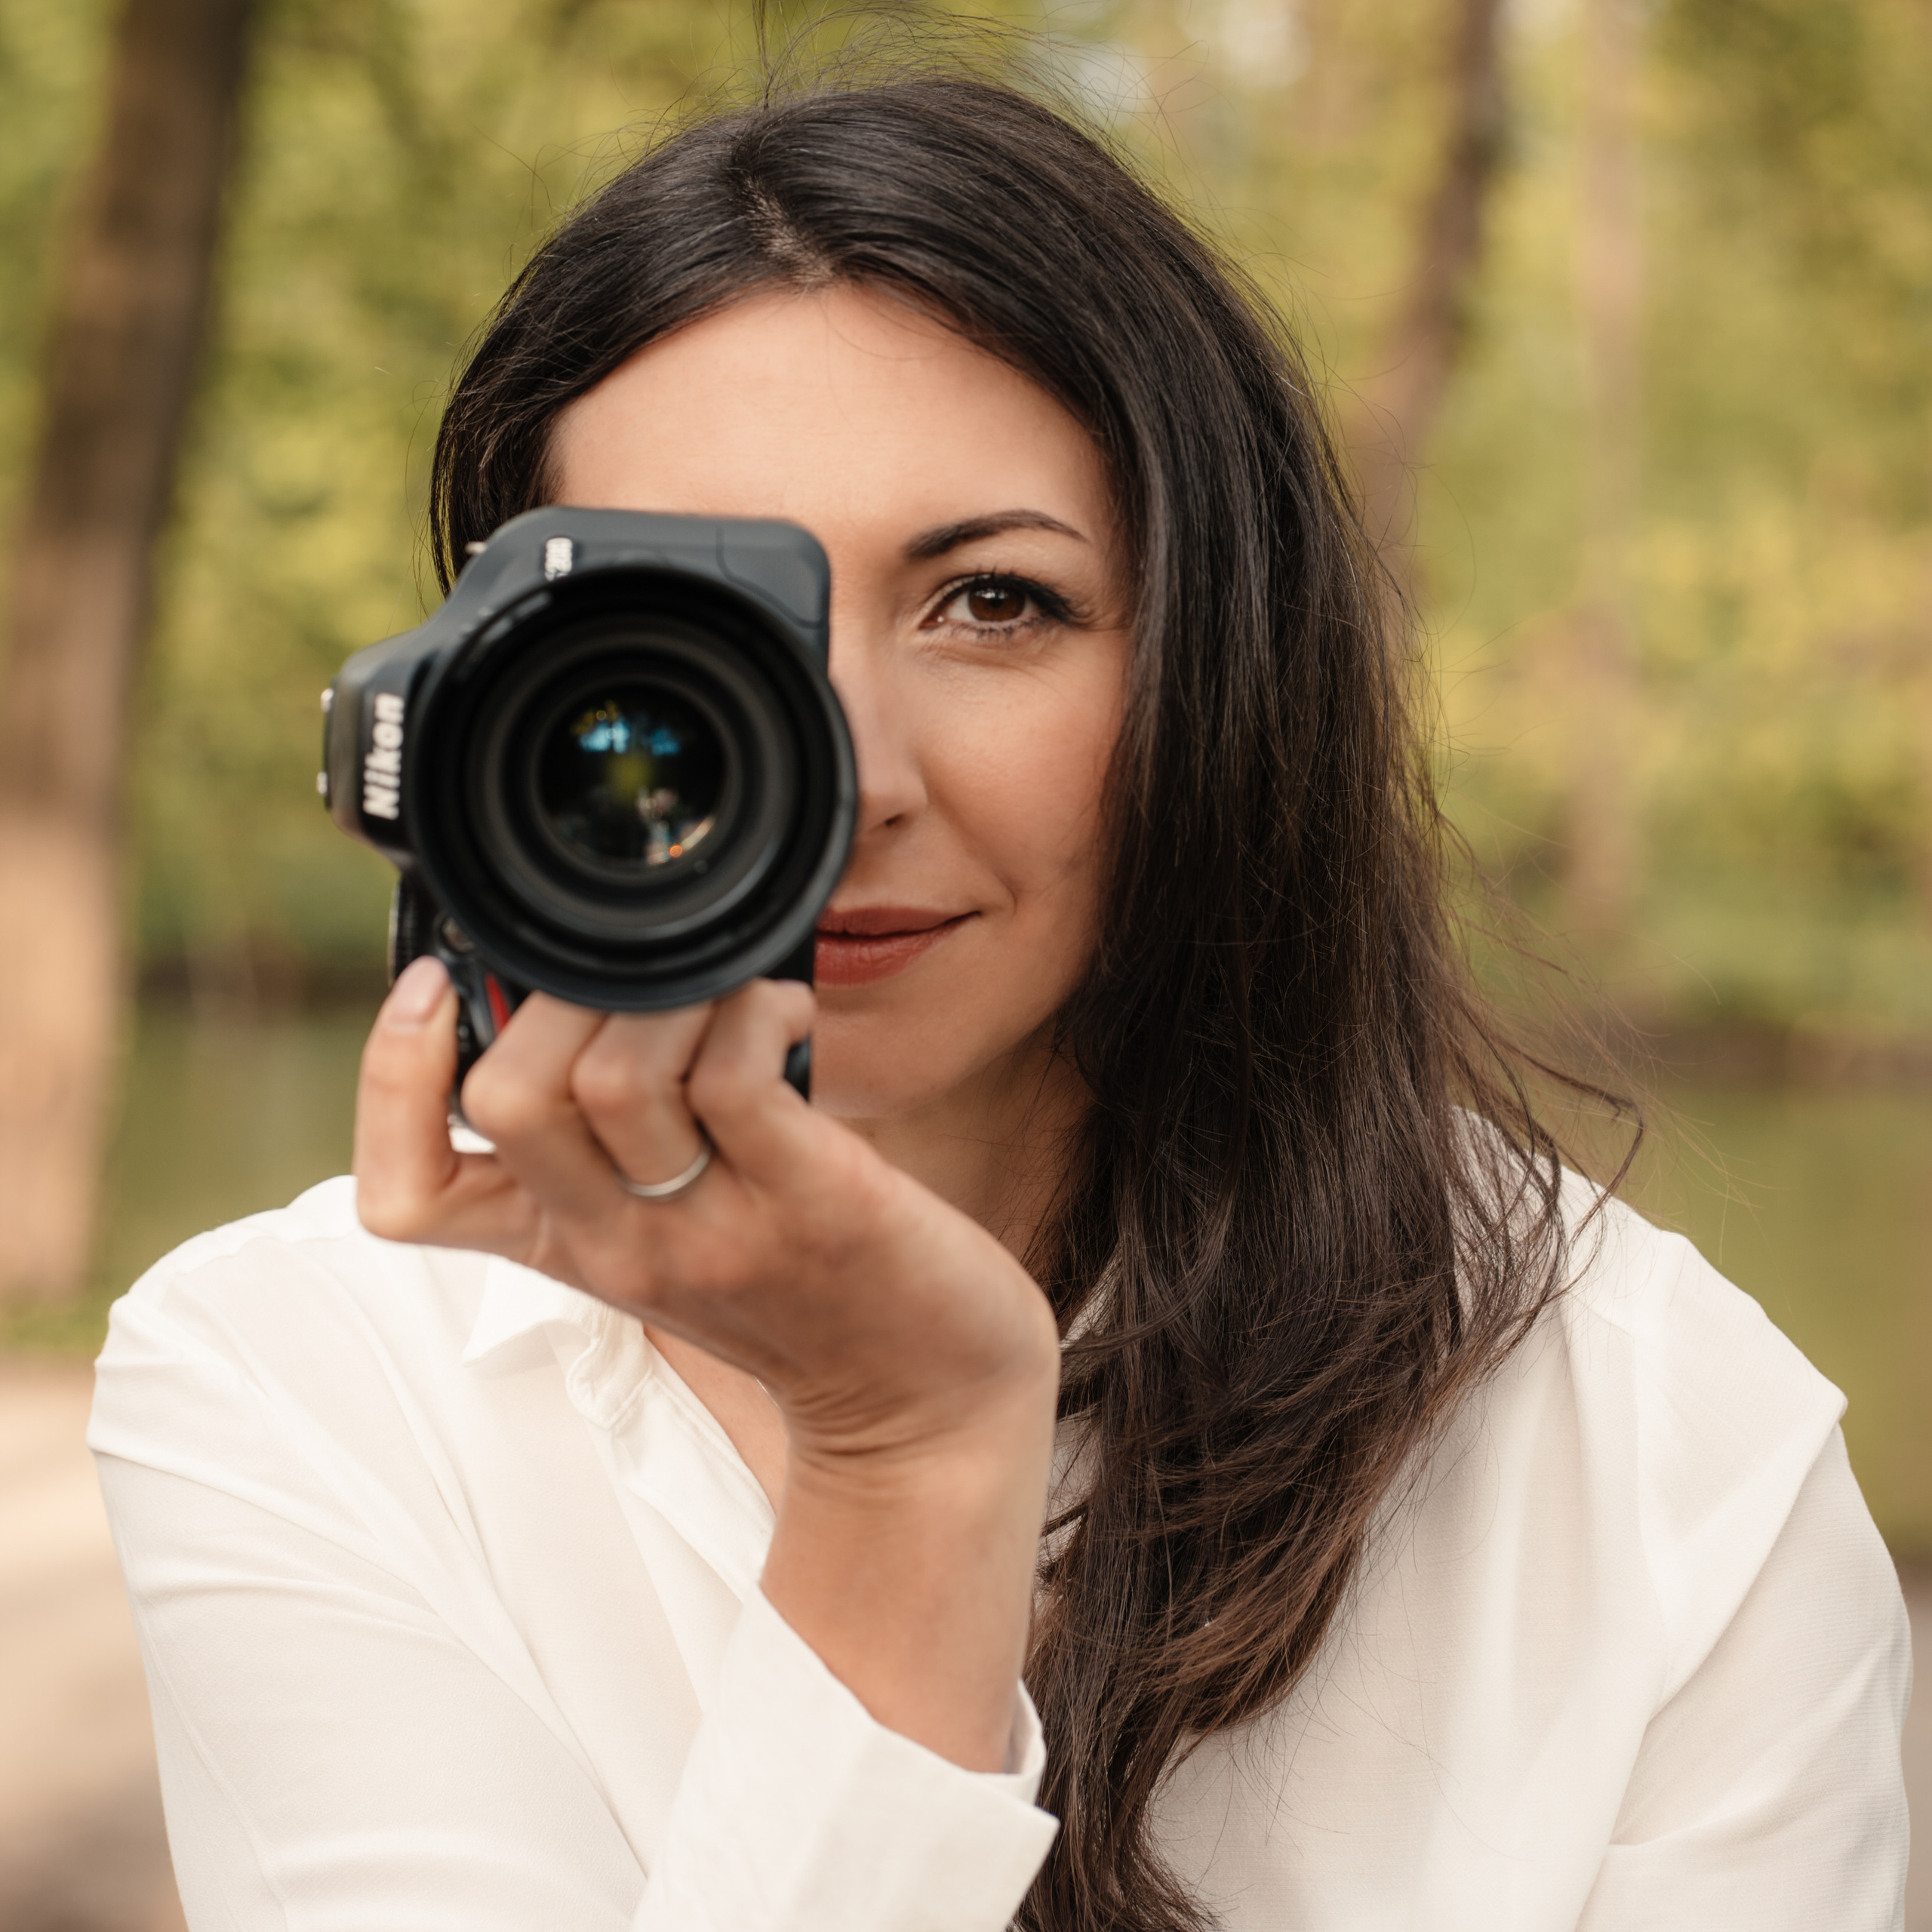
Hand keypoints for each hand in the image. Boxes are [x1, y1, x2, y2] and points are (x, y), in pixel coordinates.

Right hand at [353, 956, 1059, 1766]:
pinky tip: (786, 1010)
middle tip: (633, 979)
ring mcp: (710, 1232)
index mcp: (568, 1245)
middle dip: (554, 994)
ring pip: (614, 1075)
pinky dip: (752, 1009)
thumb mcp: (670, 1228)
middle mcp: (618, 1247)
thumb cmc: (801, 1289)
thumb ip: (612, 1142)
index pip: (401, 1194)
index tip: (432, 985)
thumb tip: (582, 990)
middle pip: (505, 1099)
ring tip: (726, 991)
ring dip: (668, 990)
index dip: (385, 1077)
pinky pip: (736, 1074)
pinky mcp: (808, 1205)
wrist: (923, 1406)